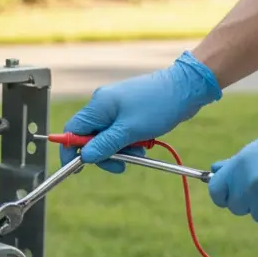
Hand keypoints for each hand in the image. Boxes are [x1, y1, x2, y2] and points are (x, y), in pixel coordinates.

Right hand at [60, 51, 221, 171]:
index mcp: (98, 105)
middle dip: (104, 153)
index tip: (76, 168)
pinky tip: (143, 143)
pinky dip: (129, 142)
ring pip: (107, 137)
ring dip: (120, 149)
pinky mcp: (128, 111)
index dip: (71, 150)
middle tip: (121, 164)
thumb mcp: (129, 131)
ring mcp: (116, 107)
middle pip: (90, 137)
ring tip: (140, 151)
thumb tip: (84, 157)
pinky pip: (120, 132)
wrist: (186, 88)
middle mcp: (103, 104)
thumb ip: (104, 145)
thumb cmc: (159, 105)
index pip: (72, 130)